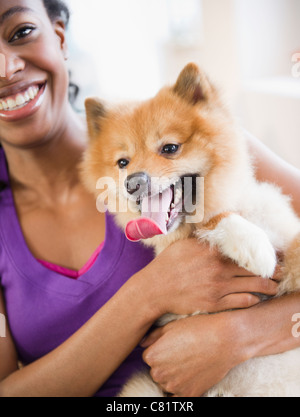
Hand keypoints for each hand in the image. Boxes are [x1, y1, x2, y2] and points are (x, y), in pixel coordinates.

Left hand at [141, 313, 242, 396]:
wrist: (225, 339)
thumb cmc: (198, 328)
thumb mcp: (171, 326)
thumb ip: (153, 336)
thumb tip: (142, 343)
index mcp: (152, 356)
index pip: (149, 356)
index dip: (161, 349)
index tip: (173, 344)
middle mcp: (159, 374)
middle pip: (157, 371)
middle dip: (166, 363)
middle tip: (183, 352)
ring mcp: (174, 386)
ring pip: (167, 382)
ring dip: (174, 375)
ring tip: (189, 361)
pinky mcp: (189, 394)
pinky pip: (178, 394)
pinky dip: (183, 387)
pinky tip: (191, 375)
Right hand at [142, 239, 279, 316]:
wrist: (155, 289)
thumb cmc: (168, 264)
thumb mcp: (185, 244)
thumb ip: (205, 238)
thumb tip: (219, 227)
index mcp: (213, 251)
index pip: (245, 249)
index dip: (261, 253)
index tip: (271, 255)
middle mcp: (218, 268)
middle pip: (254, 268)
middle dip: (272, 271)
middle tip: (281, 272)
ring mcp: (218, 287)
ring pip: (253, 286)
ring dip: (268, 287)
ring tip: (275, 287)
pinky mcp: (215, 303)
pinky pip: (242, 301)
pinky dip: (253, 300)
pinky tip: (256, 298)